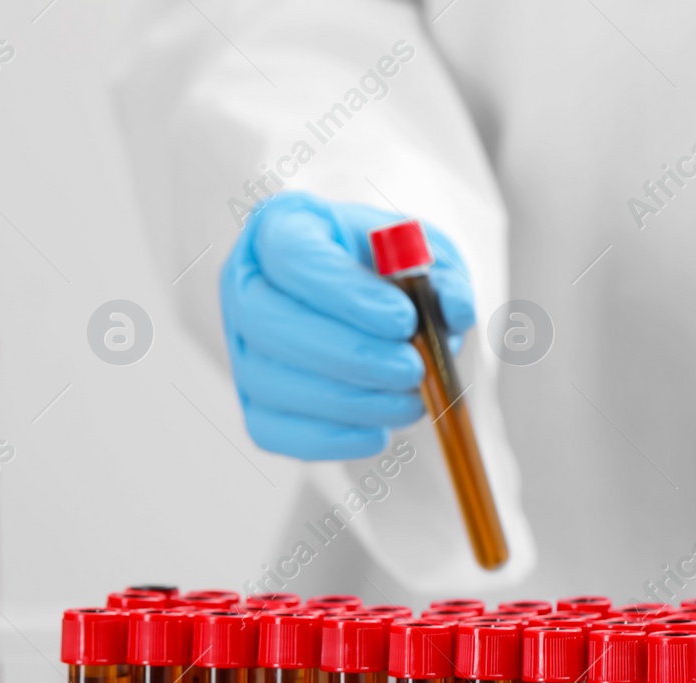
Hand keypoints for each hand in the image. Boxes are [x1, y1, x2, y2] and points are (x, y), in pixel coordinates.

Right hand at [219, 191, 475, 459]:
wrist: (369, 309)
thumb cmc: (389, 274)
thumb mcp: (425, 257)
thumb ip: (444, 276)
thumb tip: (454, 310)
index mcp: (281, 229)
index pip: (293, 256)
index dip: (346, 294)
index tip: (405, 320)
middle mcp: (245, 287)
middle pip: (269, 323)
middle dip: (347, 355)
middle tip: (412, 370)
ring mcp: (241, 349)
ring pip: (271, 382)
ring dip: (348, 402)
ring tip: (411, 402)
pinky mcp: (252, 403)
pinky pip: (273, 431)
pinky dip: (329, 439)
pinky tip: (379, 432)